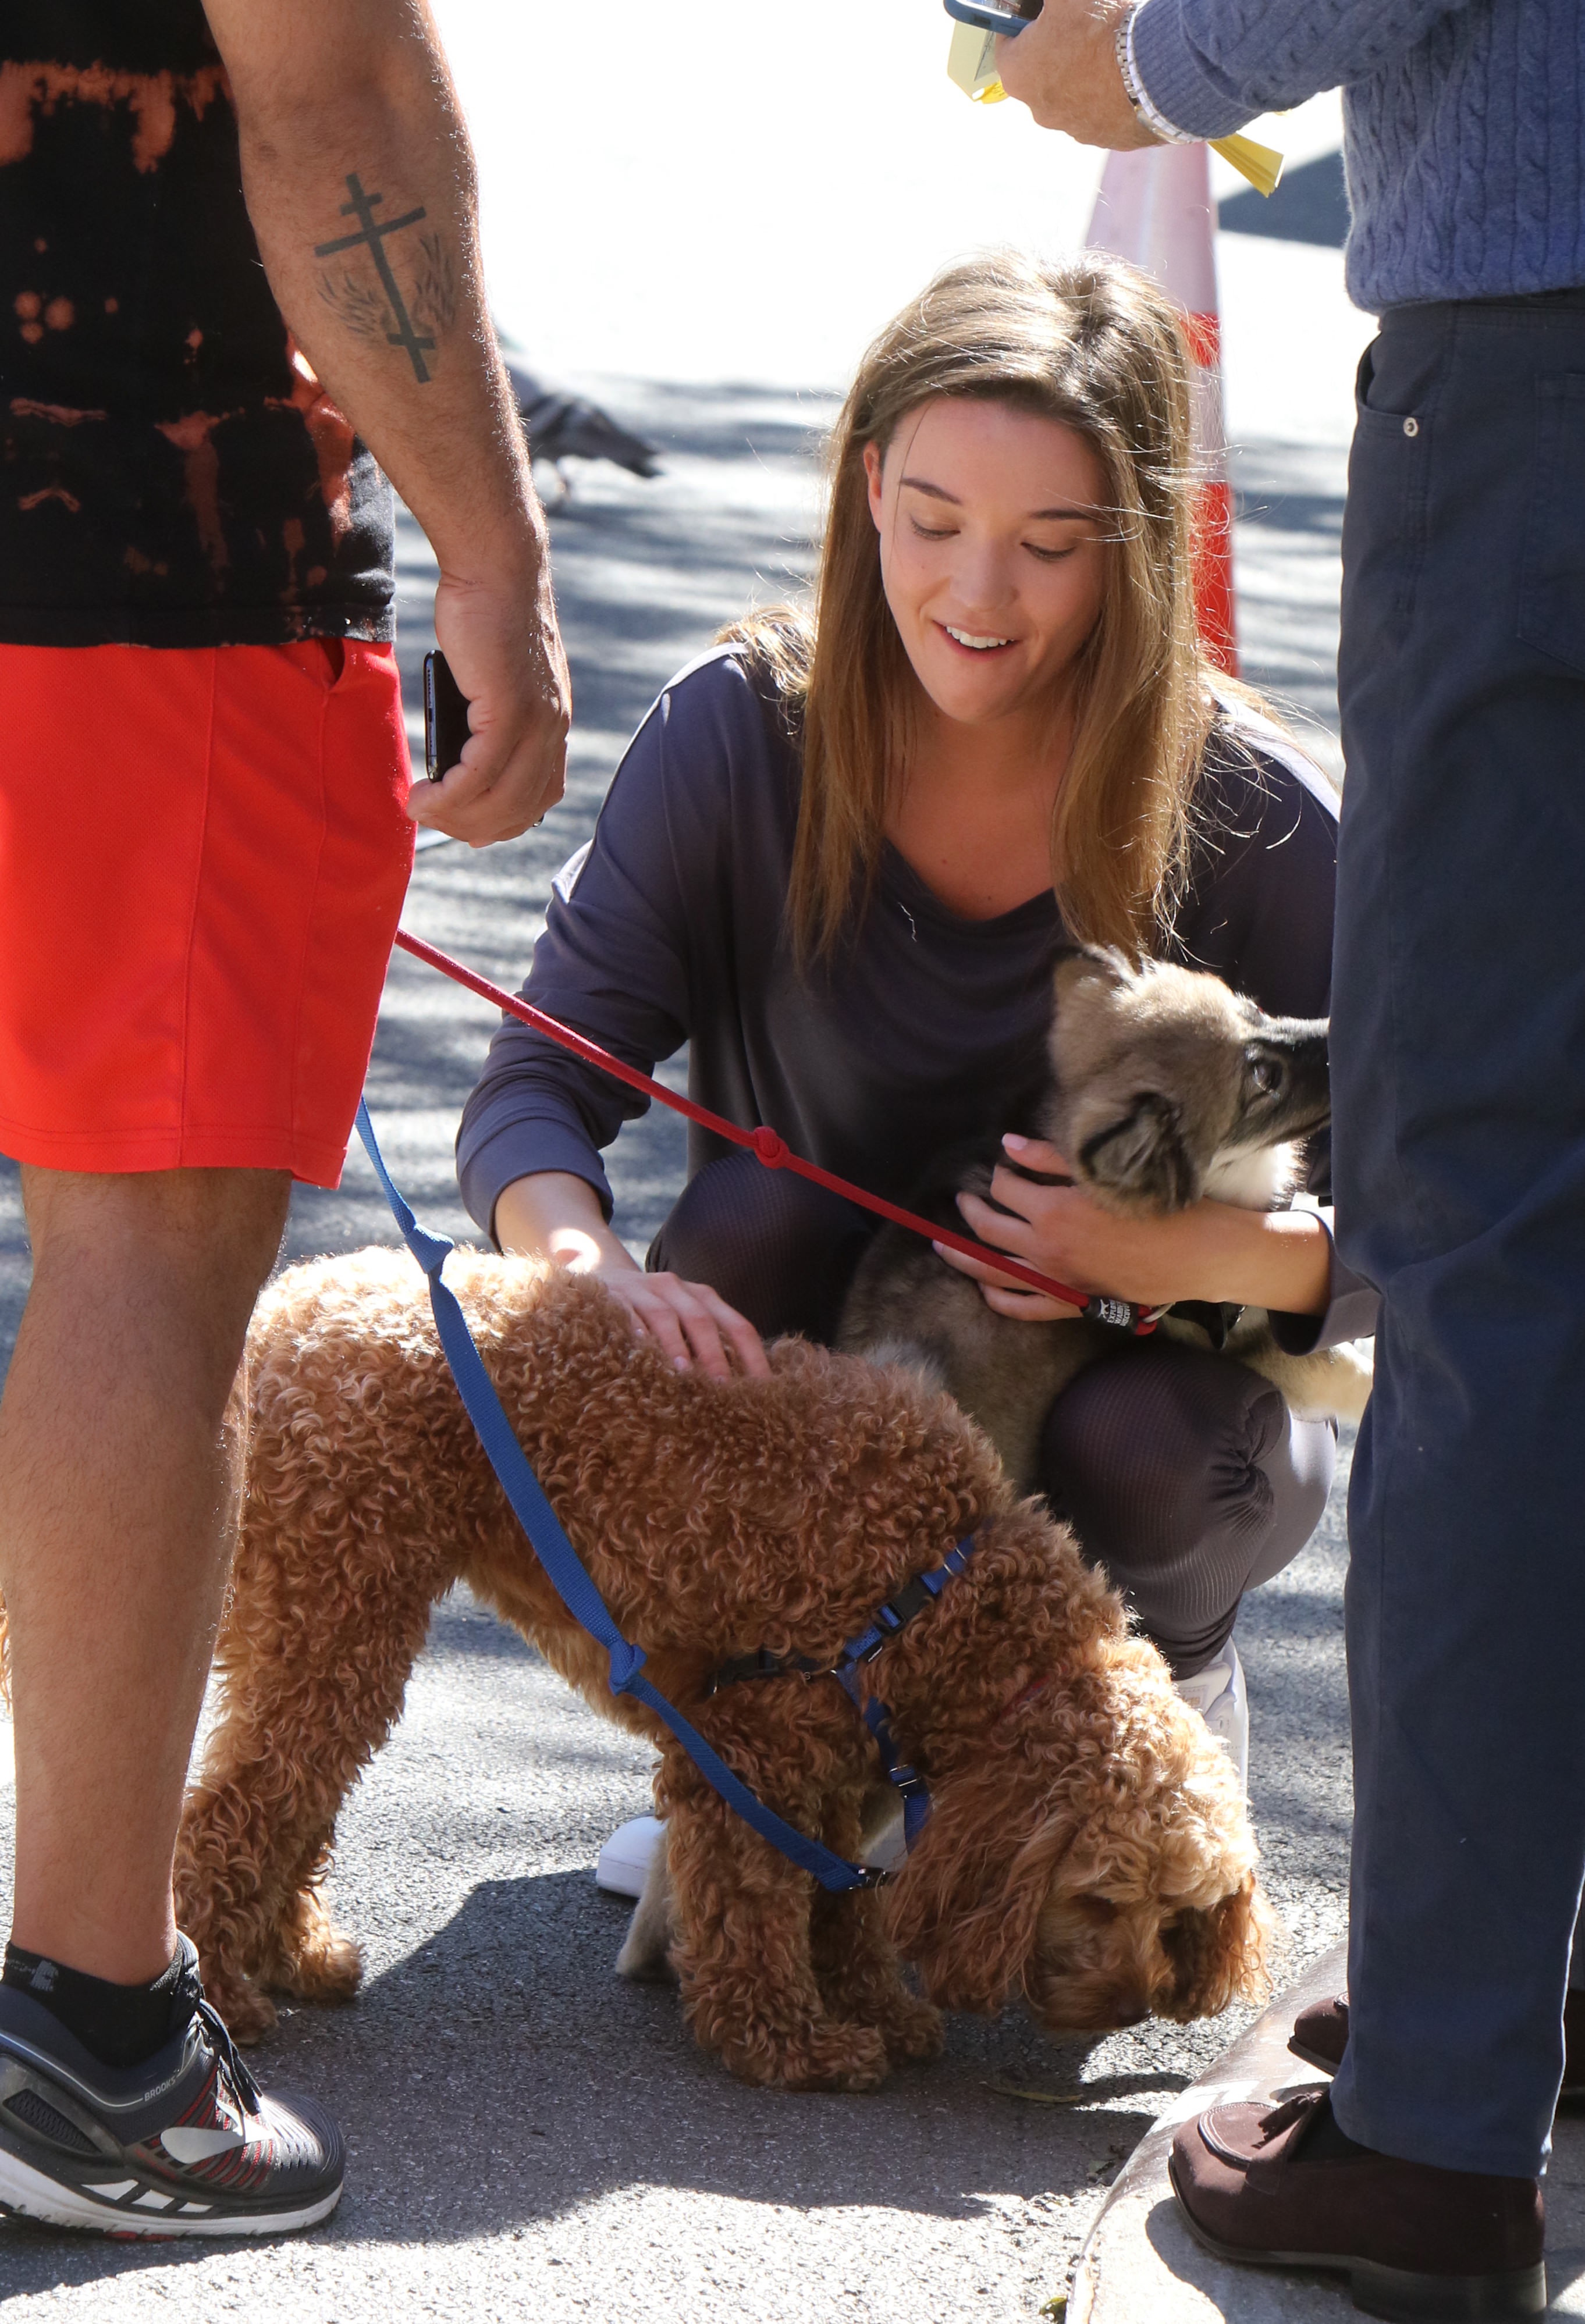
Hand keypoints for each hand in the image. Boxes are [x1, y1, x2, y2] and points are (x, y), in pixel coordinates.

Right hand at [411, 551, 571, 846]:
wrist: (497, 567)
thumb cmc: (486, 613)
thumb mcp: (493, 674)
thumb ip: (488, 713)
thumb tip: (459, 745)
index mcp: (554, 722)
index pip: (541, 794)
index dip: (504, 821)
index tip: (468, 828)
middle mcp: (553, 728)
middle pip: (519, 808)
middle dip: (472, 827)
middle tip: (431, 820)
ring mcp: (535, 722)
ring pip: (501, 800)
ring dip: (455, 817)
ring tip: (419, 808)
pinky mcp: (510, 709)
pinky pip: (480, 773)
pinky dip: (449, 794)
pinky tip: (423, 794)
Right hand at [595, 1267, 769, 1382]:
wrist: (604, 1276)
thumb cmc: (652, 1313)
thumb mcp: (683, 1323)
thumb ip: (707, 1347)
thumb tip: (739, 1393)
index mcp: (704, 1298)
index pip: (738, 1327)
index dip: (753, 1358)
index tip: (764, 1390)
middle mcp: (678, 1289)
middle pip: (703, 1321)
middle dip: (715, 1355)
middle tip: (724, 1388)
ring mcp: (645, 1288)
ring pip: (665, 1316)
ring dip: (676, 1345)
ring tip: (683, 1372)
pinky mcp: (614, 1294)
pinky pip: (626, 1311)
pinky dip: (635, 1328)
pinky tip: (640, 1347)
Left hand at [940, 1133, 1332, 1319]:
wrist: (1197, 1254)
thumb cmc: (1158, 1206)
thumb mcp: (1103, 1174)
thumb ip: (1050, 1159)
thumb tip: (1008, 1145)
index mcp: (1053, 1211)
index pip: (1006, 1188)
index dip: (999, 1174)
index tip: (1003, 1167)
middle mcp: (1046, 1249)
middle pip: (989, 1229)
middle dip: (970, 1211)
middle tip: (961, 1200)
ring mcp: (1056, 1280)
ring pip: (992, 1272)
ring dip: (963, 1258)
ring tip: (942, 1247)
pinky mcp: (1071, 1303)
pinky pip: (1022, 1308)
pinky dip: (998, 1298)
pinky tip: (985, 1288)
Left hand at [994, 0, 1158, 145]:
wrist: (1150, 68)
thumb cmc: (1099, 27)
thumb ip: (1046, 1)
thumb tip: (1047, 3)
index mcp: (1017, 73)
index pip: (1007, 42)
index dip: (1021, 21)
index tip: (1037, 12)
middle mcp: (1038, 109)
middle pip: (1040, 71)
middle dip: (1055, 48)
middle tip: (1079, 26)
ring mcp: (1071, 127)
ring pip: (1071, 92)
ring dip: (1083, 72)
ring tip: (1108, 50)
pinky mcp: (1103, 137)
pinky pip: (1100, 110)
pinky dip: (1108, 92)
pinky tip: (1124, 72)